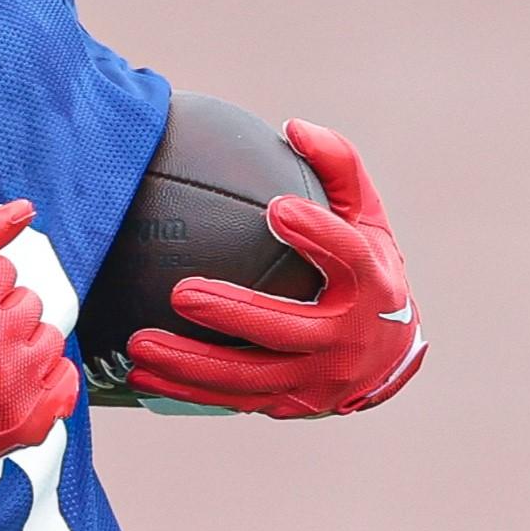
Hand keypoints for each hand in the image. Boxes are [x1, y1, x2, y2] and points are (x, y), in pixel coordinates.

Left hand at [126, 120, 425, 418]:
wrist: (390, 355)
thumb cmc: (368, 269)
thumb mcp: (367, 218)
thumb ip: (338, 168)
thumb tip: (294, 126)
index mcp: (373, 285)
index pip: (348, 258)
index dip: (317, 235)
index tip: (278, 209)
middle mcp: (348, 339)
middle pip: (288, 330)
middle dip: (235, 314)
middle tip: (181, 293)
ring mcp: (319, 380)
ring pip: (251, 377)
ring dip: (192, 365)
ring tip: (139, 344)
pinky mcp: (291, 404)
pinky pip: (234, 399)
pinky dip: (186, 391)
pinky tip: (140, 374)